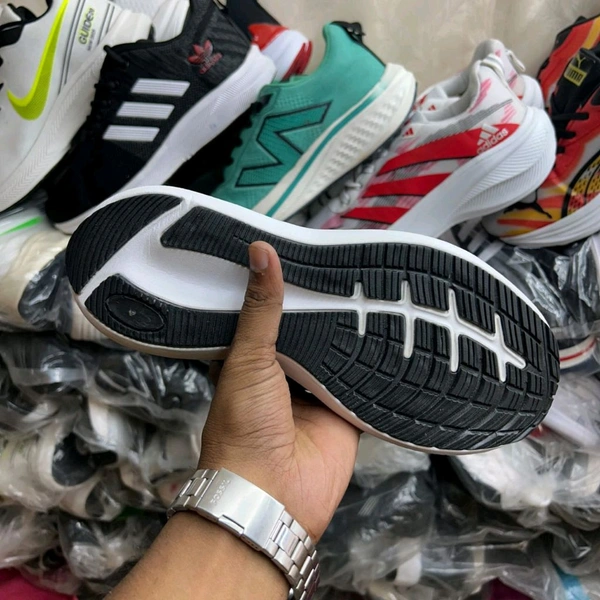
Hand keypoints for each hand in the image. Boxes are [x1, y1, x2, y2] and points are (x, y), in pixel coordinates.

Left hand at [199, 241, 359, 540]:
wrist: (272, 494)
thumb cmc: (243, 427)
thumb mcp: (247, 359)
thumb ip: (260, 309)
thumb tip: (260, 252)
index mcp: (251, 357)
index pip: (267, 311)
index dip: (280, 284)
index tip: (298, 248)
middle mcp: (283, 372)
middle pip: (306, 329)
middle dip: (321, 304)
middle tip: (344, 260)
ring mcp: (315, 390)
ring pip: (335, 350)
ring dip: (347, 328)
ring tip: (369, 283)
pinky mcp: (343, 408)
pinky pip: (360, 378)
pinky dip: (370, 360)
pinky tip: (387, 327)